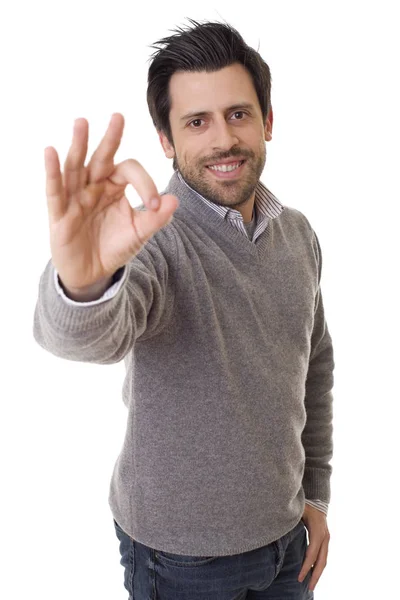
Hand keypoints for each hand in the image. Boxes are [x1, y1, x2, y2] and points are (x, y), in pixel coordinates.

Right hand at [44, 113, 178, 289]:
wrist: (93, 273)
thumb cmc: (114, 247)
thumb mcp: (139, 233)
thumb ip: (156, 218)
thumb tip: (174, 200)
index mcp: (115, 187)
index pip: (129, 171)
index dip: (144, 183)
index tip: (154, 204)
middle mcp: (94, 186)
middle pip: (101, 158)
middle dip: (110, 138)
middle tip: (118, 116)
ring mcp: (75, 197)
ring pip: (76, 166)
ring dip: (78, 145)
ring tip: (82, 123)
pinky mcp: (60, 212)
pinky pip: (54, 189)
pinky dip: (52, 171)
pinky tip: (51, 152)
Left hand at [297, 503, 329, 591]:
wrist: (318, 499)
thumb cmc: (306, 504)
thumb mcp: (298, 510)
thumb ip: (290, 519)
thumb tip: (277, 526)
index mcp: (317, 531)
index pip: (312, 553)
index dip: (306, 566)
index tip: (299, 578)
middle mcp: (324, 537)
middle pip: (321, 561)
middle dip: (315, 575)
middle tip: (309, 588)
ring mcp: (326, 538)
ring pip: (324, 560)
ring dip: (318, 572)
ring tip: (311, 584)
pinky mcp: (325, 539)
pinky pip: (323, 556)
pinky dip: (318, 565)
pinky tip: (312, 571)